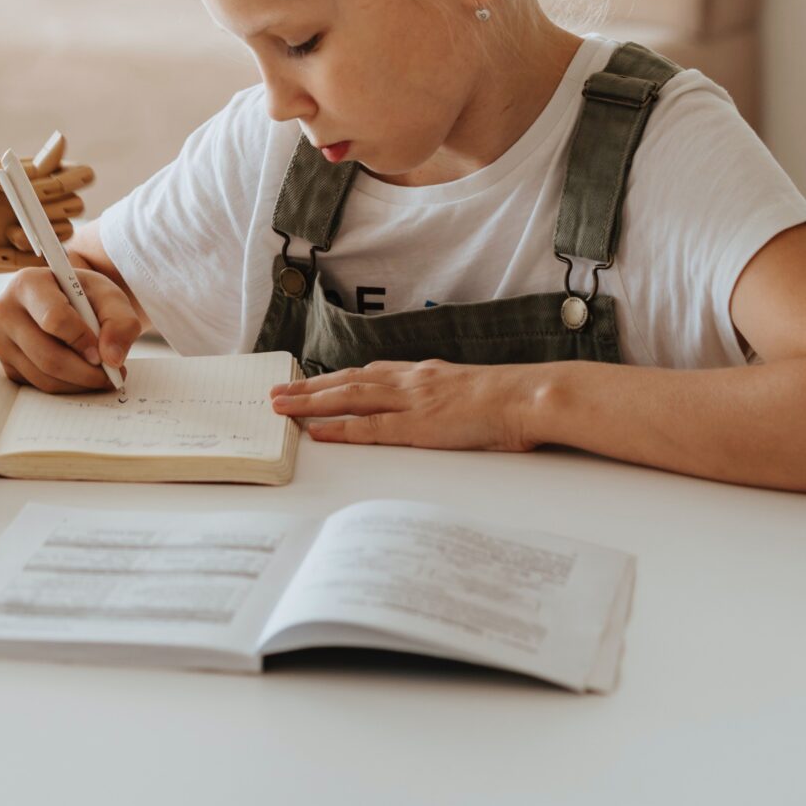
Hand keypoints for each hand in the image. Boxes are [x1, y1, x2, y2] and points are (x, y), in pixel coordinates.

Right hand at [0, 266, 143, 393]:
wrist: (65, 301)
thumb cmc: (84, 295)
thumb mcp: (109, 296)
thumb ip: (120, 321)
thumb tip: (111, 358)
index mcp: (28, 283)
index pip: (54, 319)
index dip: (83, 341)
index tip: (104, 354)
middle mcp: (5, 310)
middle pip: (47, 356)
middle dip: (86, 372)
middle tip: (112, 376)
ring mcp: (0, 340)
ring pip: (43, 376)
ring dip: (79, 383)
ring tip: (101, 375)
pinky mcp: (6, 364)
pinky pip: (38, 386)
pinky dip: (66, 387)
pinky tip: (81, 374)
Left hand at [268, 359, 538, 449]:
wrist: (529, 397)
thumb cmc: (512, 399)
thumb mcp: (473, 390)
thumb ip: (451, 395)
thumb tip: (446, 406)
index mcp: (424, 374)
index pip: (370, 374)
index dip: (337, 378)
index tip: (312, 381)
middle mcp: (411, 381)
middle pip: (348, 381)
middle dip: (309, 387)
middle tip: (276, 392)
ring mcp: (411, 402)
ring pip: (348, 398)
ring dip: (310, 402)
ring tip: (280, 407)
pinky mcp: (417, 426)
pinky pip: (369, 428)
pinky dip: (338, 429)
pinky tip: (316, 431)